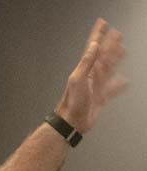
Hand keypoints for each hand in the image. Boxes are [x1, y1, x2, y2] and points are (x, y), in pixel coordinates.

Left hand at [56, 18, 126, 132]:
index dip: (97, 35)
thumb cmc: (72, 102)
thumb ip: (86, 63)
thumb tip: (93, 46)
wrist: (72, 122)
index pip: (93, 48)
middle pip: (103, 56)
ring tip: (122, 50)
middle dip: (110, 44)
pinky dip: (118, 85)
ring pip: (109, 69)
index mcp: (84, 70)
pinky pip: (112, 89)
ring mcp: (96, 87)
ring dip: (115, 59)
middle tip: (116, 34)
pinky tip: (124, 81)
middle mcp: (91, 76)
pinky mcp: (100, 98)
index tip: (102, 24)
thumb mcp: (78, 79)